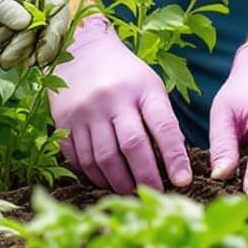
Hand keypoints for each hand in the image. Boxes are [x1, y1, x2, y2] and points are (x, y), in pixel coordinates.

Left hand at [0, 0, 68, 67]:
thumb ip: (0, 5)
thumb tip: (28, 25)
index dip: (58, 7)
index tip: (53, 32)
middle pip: (44, 8)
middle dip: (42, 35)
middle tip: (37, 60)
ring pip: (27, 25)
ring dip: (22, 45)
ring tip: (7, 61)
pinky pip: (9, 32)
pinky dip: (8, 45)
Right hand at [50, 14, 190, 194]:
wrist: (82, 52)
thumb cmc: (125, 75)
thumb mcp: (149, 87)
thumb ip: (162, 120)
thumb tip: (175, 164)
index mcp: (141, 88)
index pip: (163, 126)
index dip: (174, 156)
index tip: (183, 181)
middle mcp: (112, 99)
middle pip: (131, 146)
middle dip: (146, 177)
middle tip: (156, 195)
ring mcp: (86, 111)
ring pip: (103, 158)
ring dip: (118, 182)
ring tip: (130, 192)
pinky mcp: (64, 122)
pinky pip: (79, 158)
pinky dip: (94, 175)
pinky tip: (106, 181)